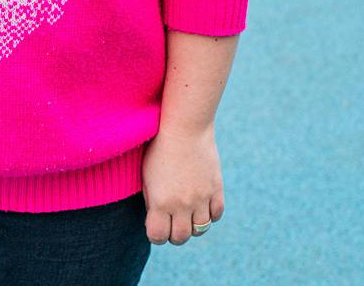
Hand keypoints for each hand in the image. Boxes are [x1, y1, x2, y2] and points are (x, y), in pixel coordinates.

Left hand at [140, 123, 224, 244]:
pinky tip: (201, 204)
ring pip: (200, 230)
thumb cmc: (160, 147)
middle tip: (171, 221)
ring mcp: (201, 198)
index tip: (155, 225)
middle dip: (174, 233)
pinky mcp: (216, 189)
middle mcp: (182, 205)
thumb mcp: (147, 175)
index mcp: (160, 202)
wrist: (185, 126)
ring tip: (186, 213)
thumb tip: (157, 219)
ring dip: (192, 225)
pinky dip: (209, 214)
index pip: (158, 237)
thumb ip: (152, 201)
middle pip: (180, 237)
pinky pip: (216, 214)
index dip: (155, 233)